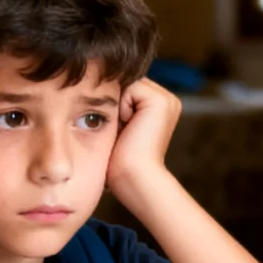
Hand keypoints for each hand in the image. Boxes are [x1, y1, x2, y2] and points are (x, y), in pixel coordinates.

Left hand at [107, 79, 181, 198]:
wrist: (134, 180)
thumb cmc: (120, 163)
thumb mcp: (118, 129)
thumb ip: (116, 107)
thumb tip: (96, 89)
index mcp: (160, 108)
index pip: (126, 88)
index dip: (113, 103)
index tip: (114, 129)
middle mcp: (167, 100)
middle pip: (125, 82)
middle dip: (115, 102)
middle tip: (121, 131)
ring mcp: (167, 99)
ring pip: (127, 83)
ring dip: (118, 105)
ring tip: (125, 130)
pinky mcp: (161, 101)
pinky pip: (130, 87)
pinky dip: (122, 106)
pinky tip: (129, 126)